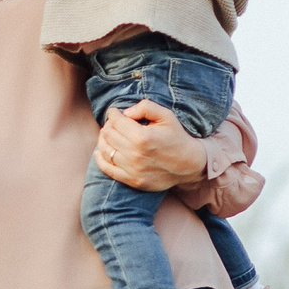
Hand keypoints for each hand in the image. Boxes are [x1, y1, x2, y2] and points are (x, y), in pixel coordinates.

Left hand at [94, 99, 208, 192]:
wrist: (188, 164)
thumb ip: (145, 107)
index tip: (115, 112)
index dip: (113, 114)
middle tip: (114, 123)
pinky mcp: (132, 181)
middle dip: (109, 125)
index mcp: (142, 137)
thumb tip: (125, 112)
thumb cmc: (176, 137)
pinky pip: (107, 169)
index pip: (116, 122)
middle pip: (108, 134)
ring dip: (104, 140)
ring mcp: (132, 170)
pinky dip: (100, 158)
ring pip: (105, 150)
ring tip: (110, 134)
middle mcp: (135, 154)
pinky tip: (101, 151)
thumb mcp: (166, 115)